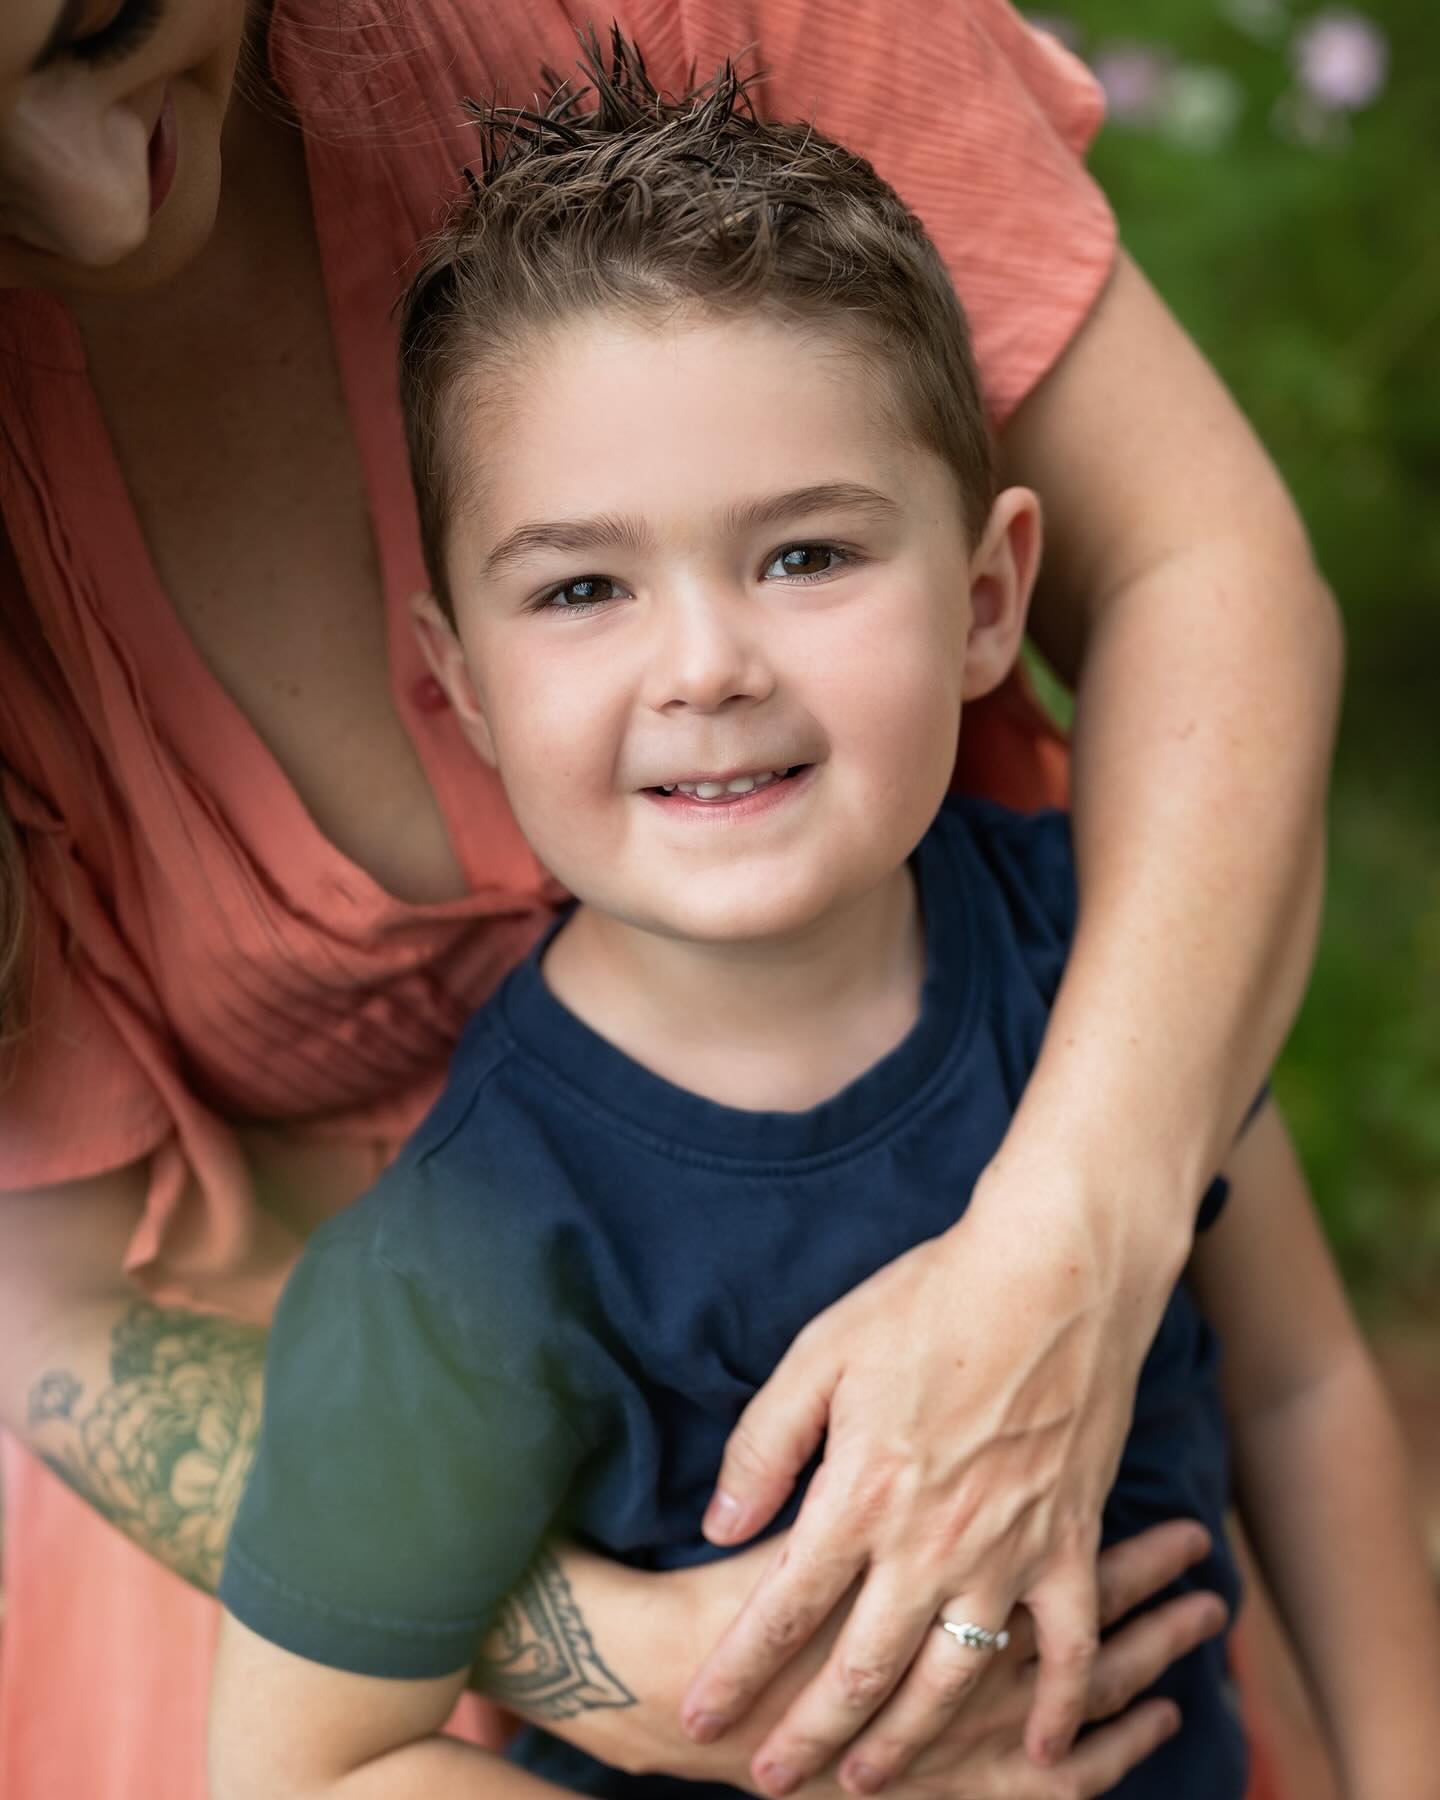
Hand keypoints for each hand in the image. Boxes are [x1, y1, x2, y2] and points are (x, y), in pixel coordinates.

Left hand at [683, 1153, 1187, 1788]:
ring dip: (907, 1743)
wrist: (1055, 1272)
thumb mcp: (822, 1353)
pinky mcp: (1069, 1539)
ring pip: (950, 1681)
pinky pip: (1069, 1648)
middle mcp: (931, 1543)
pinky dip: (1058, 1707)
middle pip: (859, 1669)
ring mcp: (1008, 1550)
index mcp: (861, 1494)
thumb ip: (765, 1447)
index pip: (781, 1609)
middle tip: (766, 1782)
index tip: (696, 1714)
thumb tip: (720, 1528)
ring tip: (866, 1783)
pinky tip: (1038, 1750)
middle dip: (807, 1735)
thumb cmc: (929, 1301)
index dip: (736, 1670)